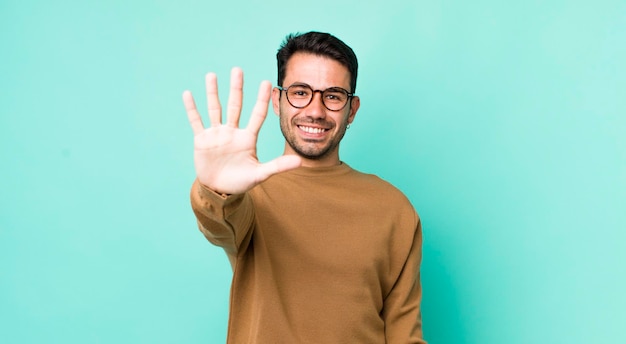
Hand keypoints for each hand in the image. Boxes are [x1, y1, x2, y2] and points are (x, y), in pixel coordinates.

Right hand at [183, 67, 300, 194]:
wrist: (219, 190)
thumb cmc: (241, 181)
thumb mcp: (260, 174)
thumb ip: (278, 166)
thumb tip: (300, 162)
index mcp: (248, 138)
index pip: (257, 115)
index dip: (262, 100)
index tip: (267, 82)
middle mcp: (233, 132)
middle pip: (235, 105)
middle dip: (236, 88)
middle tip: (237, 70)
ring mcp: (217, 134)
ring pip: (215, 109)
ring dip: (213, 93)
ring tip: (211, 75)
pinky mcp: (202, 140)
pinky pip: (196, 121)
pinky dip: (192, 109)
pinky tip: (188, 94)